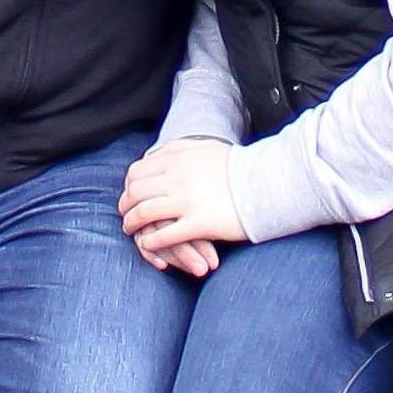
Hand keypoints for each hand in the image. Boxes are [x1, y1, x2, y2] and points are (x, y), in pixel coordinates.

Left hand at [120, 141, 249, 269]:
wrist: (266, 183)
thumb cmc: (238, 167)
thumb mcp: (206, 147)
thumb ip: (181, 148)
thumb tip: (160, 152)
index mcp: (177, 158)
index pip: (137, 172)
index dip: (129, 186)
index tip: (130, 194)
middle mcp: (177, 177)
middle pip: (135, 192)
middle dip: (126, 205)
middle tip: (126, 214)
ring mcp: (187, 201)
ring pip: (144, 214)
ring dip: (132, 224)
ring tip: (132, 230)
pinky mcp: (198, 223)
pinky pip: (164, 235)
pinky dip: (151, 242)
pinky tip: (150, 245)